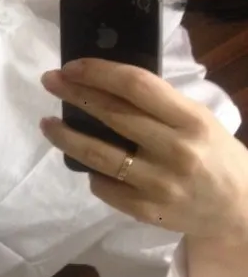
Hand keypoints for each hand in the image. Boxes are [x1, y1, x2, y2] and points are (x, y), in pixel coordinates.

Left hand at [39, 59, 247, 245]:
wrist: (239, 210)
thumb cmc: (218, 156)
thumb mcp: (201, 121)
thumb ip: (162, 106)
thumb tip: (107, 86)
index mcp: (191, 119)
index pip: (137, 86)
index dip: (99, 72)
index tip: (72, 66)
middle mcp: (175, 150)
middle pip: (112, 115)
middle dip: (74, 94)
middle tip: (50, 82)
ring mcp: (158, 184)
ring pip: (98, 155)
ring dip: (66, 136)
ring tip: (48, 123)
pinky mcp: (146, 211)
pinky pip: (104, 187)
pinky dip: (92, 173)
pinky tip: (87, 164)